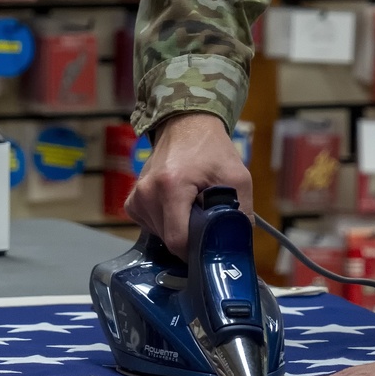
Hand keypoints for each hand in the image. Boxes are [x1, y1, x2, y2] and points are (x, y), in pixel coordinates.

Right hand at [125, 112, 251, 258]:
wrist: (186, 125)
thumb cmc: (212, 150)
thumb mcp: (237, 177)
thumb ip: (242, 212)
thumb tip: (238, 246)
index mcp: (171, 187)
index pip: (178, 241)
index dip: (197, 249)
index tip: (211, 244)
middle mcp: (147, 193)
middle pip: (169, 240)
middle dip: (191, 237)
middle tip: (207, 219)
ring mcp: (136, 197)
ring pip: (160, 236)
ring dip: (179, 229)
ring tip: (193, 207)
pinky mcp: (132, 201)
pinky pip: (150, 226)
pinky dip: (166, 223)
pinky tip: (178, 207)